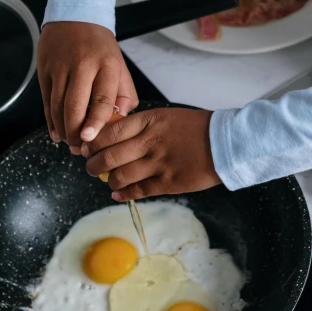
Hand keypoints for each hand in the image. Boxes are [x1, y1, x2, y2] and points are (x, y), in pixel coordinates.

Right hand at [37, 21, 137, 153]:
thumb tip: (119, 119)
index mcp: (106, 64)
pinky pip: (46, 101)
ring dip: (63, 129)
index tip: (90, 138)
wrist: (75, 16)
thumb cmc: (100, 47)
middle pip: (74, 105)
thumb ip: (125, 94)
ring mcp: (60, 67)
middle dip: (75, 132)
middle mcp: (82, 65)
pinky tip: (57, 133)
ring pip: (57, 106)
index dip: (95, 121)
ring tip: (71, 143)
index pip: (100, 98)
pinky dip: (50, 120)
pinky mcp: (44, 69)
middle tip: (80, 149)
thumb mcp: (120, 65)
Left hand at [82, 107, 220, 200]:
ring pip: (120, 175)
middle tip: (90, 166)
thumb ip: (141, 126)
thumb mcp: (166, 117)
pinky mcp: (168, 183)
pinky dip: (123, 193)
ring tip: (107, 180)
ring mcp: (159, 164)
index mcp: (149, 122)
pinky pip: (138, 190)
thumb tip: (115, 137)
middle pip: (109, 156)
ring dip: (109, 180)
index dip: (92, 142)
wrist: (225, 143)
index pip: (109, 132)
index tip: (86, 147)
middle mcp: (150, 142)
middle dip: (94, 164)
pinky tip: (117, 193)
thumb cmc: (196, 128)